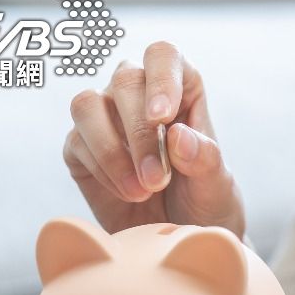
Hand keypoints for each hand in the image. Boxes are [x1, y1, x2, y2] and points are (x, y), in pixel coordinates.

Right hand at [62, 41, 244, 238]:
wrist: (181, 238)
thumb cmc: (206, 204)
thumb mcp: (217, 187)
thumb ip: (205, 160)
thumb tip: (179, 135)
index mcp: (181, 90)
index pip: (163, 56)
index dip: (161, 79)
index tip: (164, 118)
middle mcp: (139, 95)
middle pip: (125, 79)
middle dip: (141, 133)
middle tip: (159, 179)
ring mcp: (106, 119)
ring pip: (87, 104)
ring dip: (113, 150)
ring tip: (143, 190)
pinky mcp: (81, 148)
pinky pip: (77, 143)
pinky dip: (103, 171)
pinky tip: (128, 194)